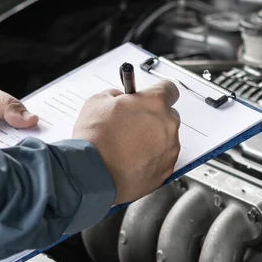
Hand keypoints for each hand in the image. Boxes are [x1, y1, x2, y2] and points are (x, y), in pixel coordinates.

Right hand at [73, 81, 180, 204]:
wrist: (92, 172)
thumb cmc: (95, 138)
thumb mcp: (98, 101)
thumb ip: (117, 95)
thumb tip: (121, 99)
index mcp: (155, 103)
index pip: (169, 89)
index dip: (157, 93)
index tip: (151, 98)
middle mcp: (168, 125)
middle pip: (168, 116)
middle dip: (153, 119)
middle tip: (132, 126)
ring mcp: (169, 149)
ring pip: (167, 139)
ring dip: (153, 140)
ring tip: (129, 148)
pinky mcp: (166, 170)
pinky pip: (163, 160)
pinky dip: (152, 159)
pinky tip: (132, 161)